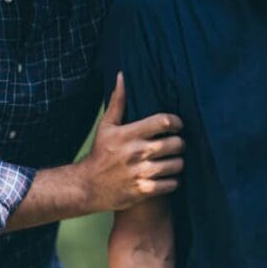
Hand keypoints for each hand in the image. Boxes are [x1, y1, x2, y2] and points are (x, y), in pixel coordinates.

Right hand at [73, 73, 184, 211]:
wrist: (86, 187)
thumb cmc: (100, 153)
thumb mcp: (106, 126)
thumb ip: (118, 102)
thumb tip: (122, 76)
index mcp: (128, 134)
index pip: (163, 122)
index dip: (176, 122)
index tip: (177, 125)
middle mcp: (135, 152)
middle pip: (175, 143)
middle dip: (180, 143)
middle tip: (177, 144)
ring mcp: (140, 173)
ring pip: (176, 165)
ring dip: (179, 162)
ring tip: (174, 160)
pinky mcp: (143, 191)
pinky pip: (171, 184)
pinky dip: (173, 181)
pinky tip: (168, 177)